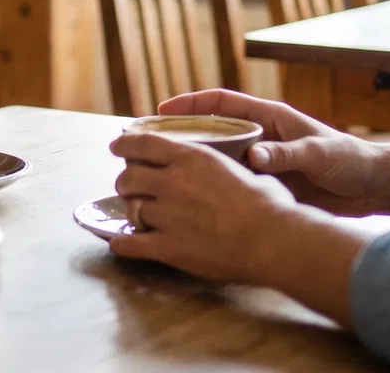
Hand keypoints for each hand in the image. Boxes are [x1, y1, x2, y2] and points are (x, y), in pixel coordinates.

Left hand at [109, 132, 303, 281]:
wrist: (273, 239)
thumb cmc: (270, 204)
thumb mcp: (244, 169)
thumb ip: (226, 167)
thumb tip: (239, 167)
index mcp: (191, 158)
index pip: (144, 144)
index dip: (125, 144)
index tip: (116, 146)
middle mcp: (173, 182)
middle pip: (129, 177)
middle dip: (126, 182)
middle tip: (130, 188)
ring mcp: (168, 215)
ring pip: (131, 209)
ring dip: (130, 212)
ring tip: (135, 216)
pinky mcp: (169, 247)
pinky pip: (132, 244)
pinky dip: (122, 244)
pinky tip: (119, 243)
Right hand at [158, 88, 382, 215]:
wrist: (371, 188)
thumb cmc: (349, 160)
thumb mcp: (318, 153)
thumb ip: (287, 154)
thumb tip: (254, 157)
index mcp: (269, 117)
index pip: (221, 102)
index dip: (190, 104)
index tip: (161, 110)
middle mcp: (260, 136)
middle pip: (211, 129)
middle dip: (180, 134)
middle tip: (149, 145)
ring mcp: (261, 160)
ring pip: (218, 158)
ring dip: (193, 164)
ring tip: (161, 175)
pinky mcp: (266, 184)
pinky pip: (232, 182)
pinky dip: (212, 188)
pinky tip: (193, 202)